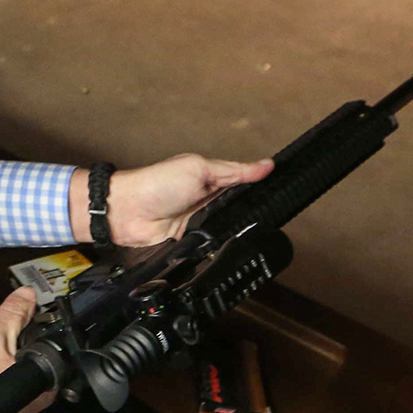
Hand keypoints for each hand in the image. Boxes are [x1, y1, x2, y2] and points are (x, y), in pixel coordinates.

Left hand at [68, 154, 273, 247]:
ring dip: (236, 229)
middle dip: (253, 211)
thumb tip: (266, 165)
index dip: (262, 186)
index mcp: (212, 179)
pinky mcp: (194, 244)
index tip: (286, 187)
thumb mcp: (199, 169)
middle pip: (241, 209)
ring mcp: (202, 224)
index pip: (245, 183)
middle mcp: (209, 202)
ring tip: (248, 227)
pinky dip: (219, 245)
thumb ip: (233, 171)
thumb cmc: (156, 183)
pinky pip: (214, 246)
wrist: (126, 212)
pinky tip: (228, 244)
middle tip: (271, 211)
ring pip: (230, 230)